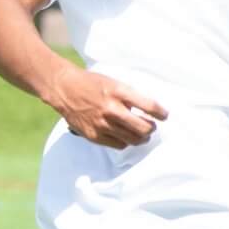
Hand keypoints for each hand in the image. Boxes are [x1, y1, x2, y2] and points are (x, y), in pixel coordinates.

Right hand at [45, 68, 167, 148]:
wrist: (64, 89)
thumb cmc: (91, 83)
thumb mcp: (114, 83)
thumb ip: (129, 96)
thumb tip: (147, 111)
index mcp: (119, 92)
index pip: (149, 105)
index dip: (161, 113)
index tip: (164, 115)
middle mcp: (111, 109)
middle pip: (143, 128)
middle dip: (152, 128)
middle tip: (151, 126)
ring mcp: (102, 124)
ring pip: (133, 139)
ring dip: (141, 137)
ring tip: (141, 134)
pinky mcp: (94, 135)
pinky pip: (118, 145)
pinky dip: (126, 142)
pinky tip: (125, 136)